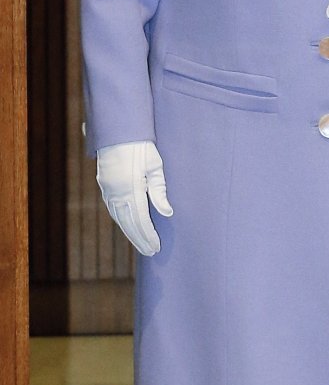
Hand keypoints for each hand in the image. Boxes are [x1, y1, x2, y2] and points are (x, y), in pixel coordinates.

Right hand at [96, 140, 172, 255]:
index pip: (141, 219)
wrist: (118, 132)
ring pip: (119, 218)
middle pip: (129, 223)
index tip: (156, 247)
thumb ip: (159, 190)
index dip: (148, 235)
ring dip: (130, 233)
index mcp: (131, 188)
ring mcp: (108, 190)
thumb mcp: (155, 166)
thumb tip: (167, 213)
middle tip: (150, 252)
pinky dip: (122, 221)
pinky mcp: (105, 186)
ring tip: (142, 245)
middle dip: (140, 239)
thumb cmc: (141, 147)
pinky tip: (129, 228)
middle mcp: (117, 192)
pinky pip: (113, 210)